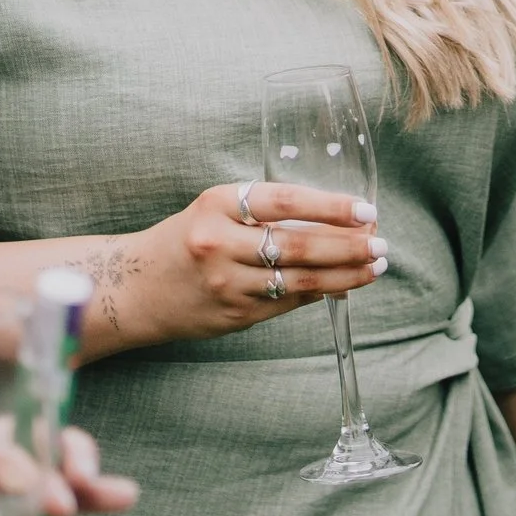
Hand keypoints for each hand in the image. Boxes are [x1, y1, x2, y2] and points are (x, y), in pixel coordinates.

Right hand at [116, 181, 386, 346]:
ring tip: (375, 266)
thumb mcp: (215, 211)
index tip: (365, 210)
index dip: (331, 206)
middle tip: (381, 244)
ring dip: (345, 274)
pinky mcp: (234, 314)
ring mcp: (226, 283)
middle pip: (298, 244)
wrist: (133, 288)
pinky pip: (287, 303)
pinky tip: (343, 285)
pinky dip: (319, 292)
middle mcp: (219, 243)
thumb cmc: (185, 241)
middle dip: (348, 246)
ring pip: (299, 280)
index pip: (285, 201)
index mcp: (217, 204)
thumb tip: (335, 220)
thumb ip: (264, 213)